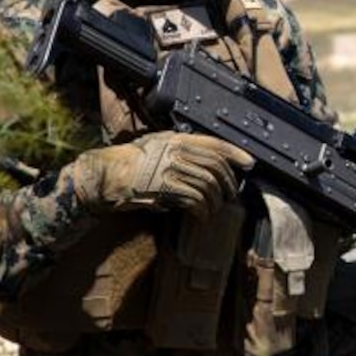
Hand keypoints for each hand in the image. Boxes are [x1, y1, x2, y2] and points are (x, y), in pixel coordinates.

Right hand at [71, 131, 254, 217]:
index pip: (214, 144)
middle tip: (230, 194)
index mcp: (176, 139)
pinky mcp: (164, 189)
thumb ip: (181, 148)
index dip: (235, 153)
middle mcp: (175, 151)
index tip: (249, 163)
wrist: (107, 175)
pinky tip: (202, 216)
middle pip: (215, 167)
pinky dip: (202, 211)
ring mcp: (170, 169)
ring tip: (214, 209)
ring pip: (207, 186)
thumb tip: (209, 160)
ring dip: (215, 201)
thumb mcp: (158, 144)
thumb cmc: (131, 161)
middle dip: (227, 182)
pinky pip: (194, 200)